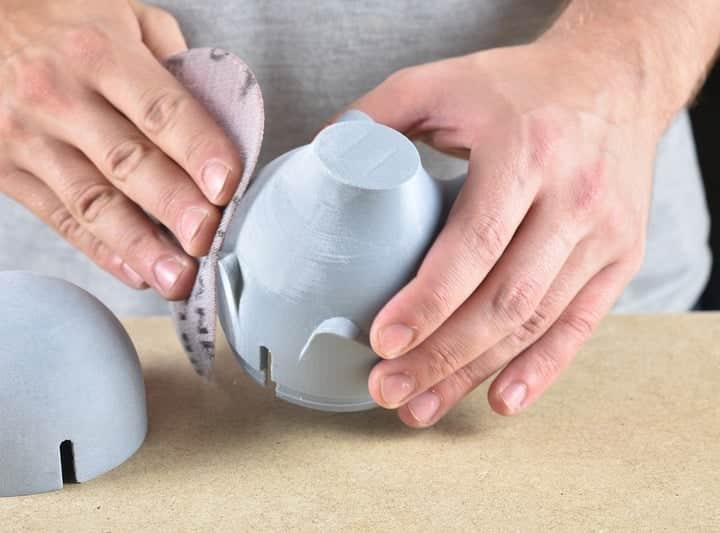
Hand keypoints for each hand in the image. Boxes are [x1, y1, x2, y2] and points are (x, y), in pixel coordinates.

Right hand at [0, 0, 239, 298]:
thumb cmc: (64, 24)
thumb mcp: (125, 16)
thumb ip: (172, 65)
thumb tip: (219, 124)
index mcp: (100, 53)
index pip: (159, 110)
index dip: (197, 150)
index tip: (227, 187)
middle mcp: (60, 95)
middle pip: (126, 162)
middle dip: (173, 207)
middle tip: (207, 240)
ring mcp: (28, 136)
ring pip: (92, 202)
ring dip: (140, 245)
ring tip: (177, 278)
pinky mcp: (7, 170)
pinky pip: (60, 219)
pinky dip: (101, 251)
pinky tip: (136, 271)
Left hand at [347, 42, 664, 426]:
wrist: (614, 78)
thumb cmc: (520, 84)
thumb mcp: (444, 79)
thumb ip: (376, 115)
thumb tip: (320, 161)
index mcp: (525, 152)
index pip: (473, 243)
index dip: (428, 301)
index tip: (382, 341)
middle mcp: (574, 197)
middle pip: (505, 299)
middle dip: (441, 355)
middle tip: (388, 389)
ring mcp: (605, 233)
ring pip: (536, 322)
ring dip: (475, 372)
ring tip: (422, 406)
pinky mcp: (622, 257)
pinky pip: (581, 325)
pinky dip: (540, 370)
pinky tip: (499, 399)